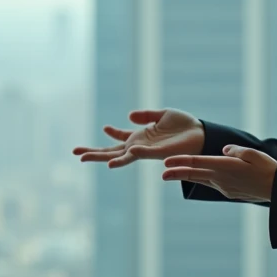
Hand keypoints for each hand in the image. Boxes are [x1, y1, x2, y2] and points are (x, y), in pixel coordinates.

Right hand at [73, 108, 204, 168]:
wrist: (201, 134)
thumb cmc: (185, 126)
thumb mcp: (162, 114)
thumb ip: (145, 115)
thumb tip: (128, 115)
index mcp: (141, 137)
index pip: (120, 137)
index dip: (112, 133)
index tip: (104, 127)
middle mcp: (139, 146)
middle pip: (111, 151)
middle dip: (93, 151)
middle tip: (75, 153)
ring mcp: (144, 151)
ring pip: (117, 156)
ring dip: (100, 157)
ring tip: (83, 157)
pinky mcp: (152, 153)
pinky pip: (134, 156)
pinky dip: (122, 159)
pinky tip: (110, 162)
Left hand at [161, 145, 276, 201]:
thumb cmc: (268, 169)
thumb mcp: (254, 154)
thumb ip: (236, 150)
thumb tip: (224, 149)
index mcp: (226, 167)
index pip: (199, 163)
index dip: (181, 162)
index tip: (166, 162)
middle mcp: (221, 178)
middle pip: (195, 174)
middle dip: (177, 173)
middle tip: (162, 174)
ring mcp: (224, 187)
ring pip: (201, 180)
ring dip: (186, 177)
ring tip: (169, 174)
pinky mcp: (228, 192)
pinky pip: (212, 183)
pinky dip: (202, 179)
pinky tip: (197, 176)